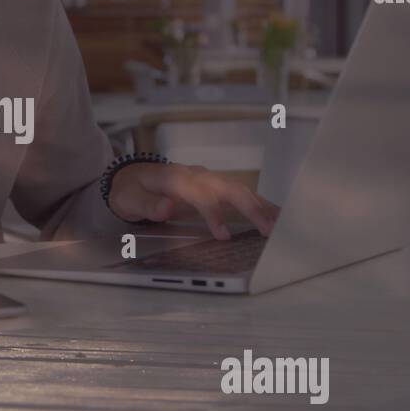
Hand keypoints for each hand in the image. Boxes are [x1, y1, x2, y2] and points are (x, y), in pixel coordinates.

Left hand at [107, 163, 278, 238]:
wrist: (132, 176)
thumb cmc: (130, 190)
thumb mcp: (129, 199)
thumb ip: (147, 205)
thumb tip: (166, 209)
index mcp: (175, 178)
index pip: (199, 194)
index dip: (213, 213)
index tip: (223, 235)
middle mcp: (196, 175)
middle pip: (227, 188)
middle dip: (249, 207)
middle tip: (268, 229)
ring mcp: (206, 178)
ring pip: (238, 189)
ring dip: (260, 206)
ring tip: (280, 225)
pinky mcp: (213, 185)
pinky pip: (239, 192)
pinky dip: (258, 203)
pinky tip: (275, 214)